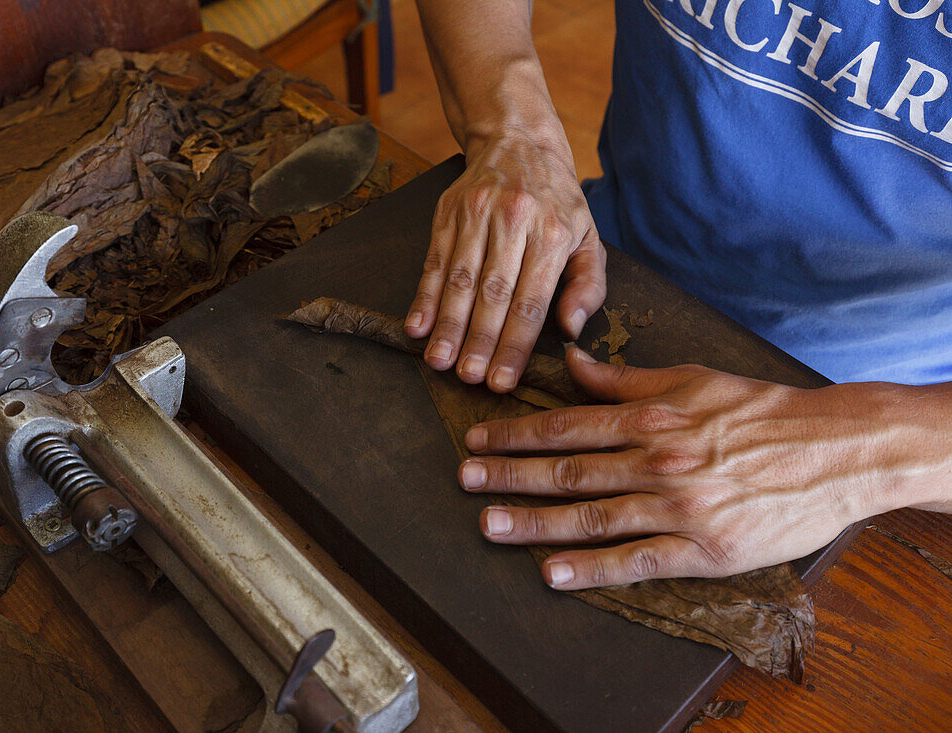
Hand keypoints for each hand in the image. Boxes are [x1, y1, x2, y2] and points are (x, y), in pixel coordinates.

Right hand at [404, 134, 605, 391]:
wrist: (519, 141)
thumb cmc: (557, 202)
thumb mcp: (588, 238)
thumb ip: (587, 286)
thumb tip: (571, 328)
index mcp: (553, 234)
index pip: (532, 301)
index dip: (515, 344)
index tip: (501, 380)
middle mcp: (514, 222)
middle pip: (493, 293)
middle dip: (479, 340)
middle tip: (468, 377)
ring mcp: (477, 214)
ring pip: (460, 279)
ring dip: (447, 324)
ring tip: (439, 360)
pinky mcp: (448, 211)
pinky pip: (434, 260)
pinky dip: (424, 295)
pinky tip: (417, 325)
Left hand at [458, 347, 951, 589]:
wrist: (837, 450)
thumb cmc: (762, 410)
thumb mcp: (692, 378)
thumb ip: (625, 379)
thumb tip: (571, 363)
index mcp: (652, 418)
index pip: (566, 426)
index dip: (516, 435)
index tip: (478, 441)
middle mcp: (657, 461)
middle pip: (567, 471)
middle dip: (509, 476)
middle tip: (464, 481)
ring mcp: (679, 507)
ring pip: (591, 517)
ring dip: (534, 523)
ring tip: (489, 525)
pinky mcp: (704, 549)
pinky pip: (637, 561)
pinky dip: (592, 568)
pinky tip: (552, 572)